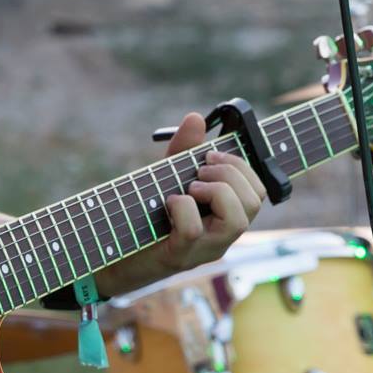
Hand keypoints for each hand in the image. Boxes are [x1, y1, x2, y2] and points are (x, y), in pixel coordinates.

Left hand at [99, 111, 265, 297]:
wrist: (114, 251)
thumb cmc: (146, 215)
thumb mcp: (168, 177)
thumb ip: (184, 151)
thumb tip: (195, 117)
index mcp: (224, 216)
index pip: (258, 192)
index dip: (241, 166)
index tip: (211, 155)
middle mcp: (221, 236)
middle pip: (254, 203)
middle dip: (230, 173)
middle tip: (200, 169)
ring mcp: (204, 249)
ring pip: (236, 221)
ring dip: (216, 191)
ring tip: (191, 186)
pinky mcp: (179, 255)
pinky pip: (193, 229)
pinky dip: (183, 207)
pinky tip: (169, 202)